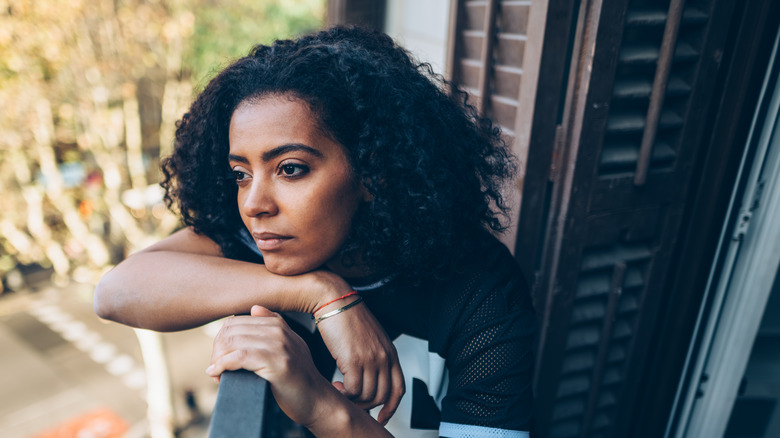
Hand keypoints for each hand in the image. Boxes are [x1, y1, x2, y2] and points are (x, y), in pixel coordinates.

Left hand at [207, 305, 335, 427]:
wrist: (316, 399)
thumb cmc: (299, 377)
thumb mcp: (290, 345)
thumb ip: (274, 326)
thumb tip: (255, 309)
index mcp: (278, 324)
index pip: (235, 322)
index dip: (221, 340)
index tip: (219, 357)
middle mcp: (279, 331)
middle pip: (231, 330)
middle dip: (217, 349)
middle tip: (216, 368)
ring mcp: (279, 345)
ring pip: (233, 342)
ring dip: (217, 359)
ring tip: (218, 374)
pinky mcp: (276, 363)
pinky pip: (239, 357)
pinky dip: (223, 365)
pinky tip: (218, 374)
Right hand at [316, 299, 404, 424]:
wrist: (334, 301)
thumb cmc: (348, 318)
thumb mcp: (371, 339)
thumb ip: (375, 357)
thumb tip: (369, 378)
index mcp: (390, 353)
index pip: (398, 388)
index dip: (392, 407)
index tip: (382, 417)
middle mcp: (384, 357)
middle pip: (382, 396)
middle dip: (366, 405)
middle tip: (352, 401)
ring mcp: (370, 359)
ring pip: (367, 395)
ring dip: (352, 399)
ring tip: (340, 389)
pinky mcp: (353, 360)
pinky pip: (352, 390)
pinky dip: (343, 393)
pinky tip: (335, 384)